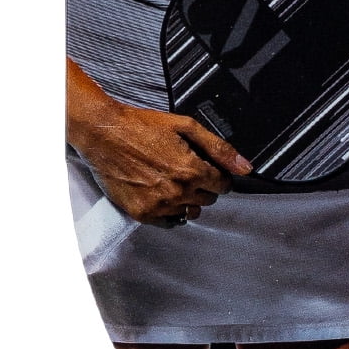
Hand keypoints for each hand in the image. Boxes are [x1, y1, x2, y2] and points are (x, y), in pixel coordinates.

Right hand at [69, 93, 249, 225]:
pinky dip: (170, 211)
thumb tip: (245, 167)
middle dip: (203, 186)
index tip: (209, 170)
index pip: (223, 186)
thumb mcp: (185, 126)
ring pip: (190, 212)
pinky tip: (162, 194)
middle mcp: (177, 191)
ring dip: (187, 199)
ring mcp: (158, 205)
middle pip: (207, 200)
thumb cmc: (140, 126)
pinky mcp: (141, 213)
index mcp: (191, 169)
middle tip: (185, 170)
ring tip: (171, 181)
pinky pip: (169, 222)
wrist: (103, 134)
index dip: (218, 176)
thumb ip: (218, 148)